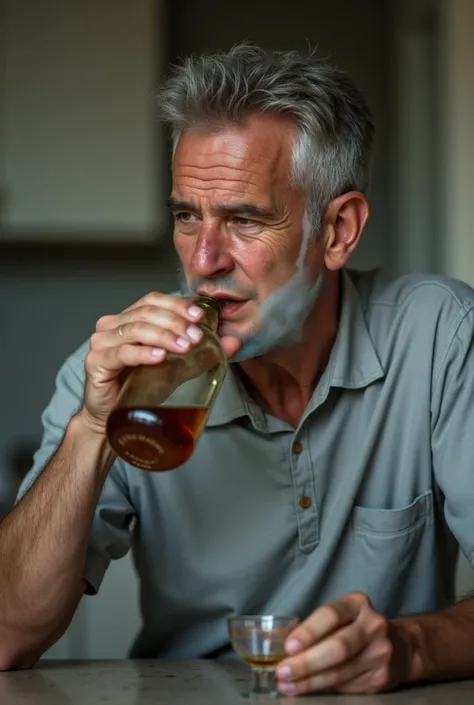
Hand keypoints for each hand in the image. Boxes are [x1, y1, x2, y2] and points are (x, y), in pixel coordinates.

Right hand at [81, 292, 240, 432]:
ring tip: (185, 347)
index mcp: (128, 319)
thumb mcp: (176, 367)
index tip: (200, 316)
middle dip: (176, 322)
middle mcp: (112, 325)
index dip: (177, 304)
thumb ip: (201, 353)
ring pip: (136, 328)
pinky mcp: (96, 362)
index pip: (153, 300)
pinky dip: (143, 353)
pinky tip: (160, 357)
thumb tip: (233, 342)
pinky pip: (122, 353)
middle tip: (197, 337)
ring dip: (164, 336)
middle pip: (147, 312)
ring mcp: (101, 342)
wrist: (113, 419)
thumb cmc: (140, 389)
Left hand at [276, 593, 412, 694]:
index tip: (288, 647)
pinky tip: (307, 689)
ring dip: (310, 681)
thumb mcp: (340, 616)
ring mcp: (380, 652)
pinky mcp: (382, 677)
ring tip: (288, 684)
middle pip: (337, 647)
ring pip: (340, 671)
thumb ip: (314, 626)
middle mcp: (373, 625)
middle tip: (283, 672)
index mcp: (357, 604)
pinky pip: (347, 686)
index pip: (331, 615)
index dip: (308, 631)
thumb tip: (276, 639)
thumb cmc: (356, 628)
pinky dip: (324, 689)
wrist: (400, 647)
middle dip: (306, 662)